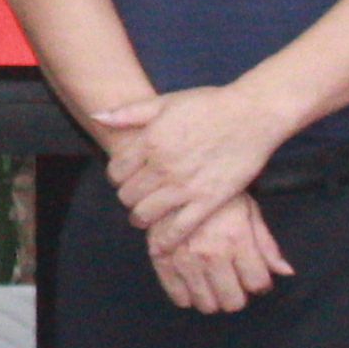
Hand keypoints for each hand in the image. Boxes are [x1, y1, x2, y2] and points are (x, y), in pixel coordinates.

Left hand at [93, 85, 283, 255]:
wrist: (251, 115)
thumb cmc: (209, 105)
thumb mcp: (165, 102)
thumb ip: (129, 113)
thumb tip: (96, 116)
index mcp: (150, 142)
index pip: (116, 171)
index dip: (117, 177)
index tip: (125, 178)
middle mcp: (163, 166)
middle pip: (128, 195)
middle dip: (128, 197)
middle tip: (136, 197)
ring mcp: (184, 186)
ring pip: (146, 213)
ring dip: (140, 218)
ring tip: (143, 216)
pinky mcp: (208, 201)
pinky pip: (179, 228)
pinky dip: (166, 240)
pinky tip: (161, 245)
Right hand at [149, 195, 292, 314]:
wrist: (176, 176)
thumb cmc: (218, 195)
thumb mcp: (250, 213)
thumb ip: (267, 246)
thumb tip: (287, 272)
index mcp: (236, 240)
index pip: (258, 284)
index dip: (260, 283)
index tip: (255, 276)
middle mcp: (210, 254)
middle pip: (232, 302)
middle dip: (238, 294)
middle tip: (234, 281)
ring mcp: (183, 259)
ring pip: (206, 304)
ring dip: (214, 298)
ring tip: (213, 282)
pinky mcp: (161, 259)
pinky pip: (177, 296)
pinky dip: (188, 297)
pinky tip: (193, 285)